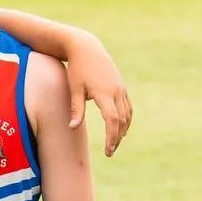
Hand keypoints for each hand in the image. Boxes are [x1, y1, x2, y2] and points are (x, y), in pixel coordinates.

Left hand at [62, 33, 132, 156]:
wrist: (87, 48)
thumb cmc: (77, 69)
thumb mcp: (74, 88)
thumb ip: (76, 108)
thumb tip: (73, 127)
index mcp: (105, 93)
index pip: (112, 120)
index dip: (111, 136)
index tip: (108, 150)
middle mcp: (116, 92)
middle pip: (122, 120)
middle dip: (117, 137)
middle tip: (110, 151)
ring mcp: (121, 89)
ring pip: (127, 115)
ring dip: (123, 130)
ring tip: (115, 143)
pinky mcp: (122, 87)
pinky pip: (128, 107)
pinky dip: (127, 119)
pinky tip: (122, 128)